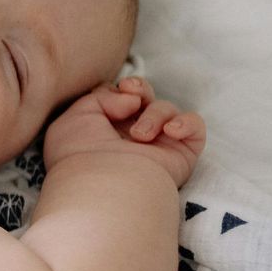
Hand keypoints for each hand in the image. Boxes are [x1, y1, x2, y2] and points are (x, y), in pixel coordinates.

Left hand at [42, 76, 206, 188]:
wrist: (103, 182)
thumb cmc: (81, 153)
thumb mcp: (77, 115)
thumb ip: (103, 96)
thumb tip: (133, 100)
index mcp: (105, 129)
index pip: (122, 97)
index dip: (123, 88)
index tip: (121, 89)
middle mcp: (131, 137)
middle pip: (145, 97)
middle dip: (141, 89)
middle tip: (134, 101)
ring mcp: (157, 145)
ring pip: (166, 109)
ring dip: (154, 116)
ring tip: (140, 136)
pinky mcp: (181, 154)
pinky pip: (194, 127)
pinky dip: (185, 123)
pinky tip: (169, 132)